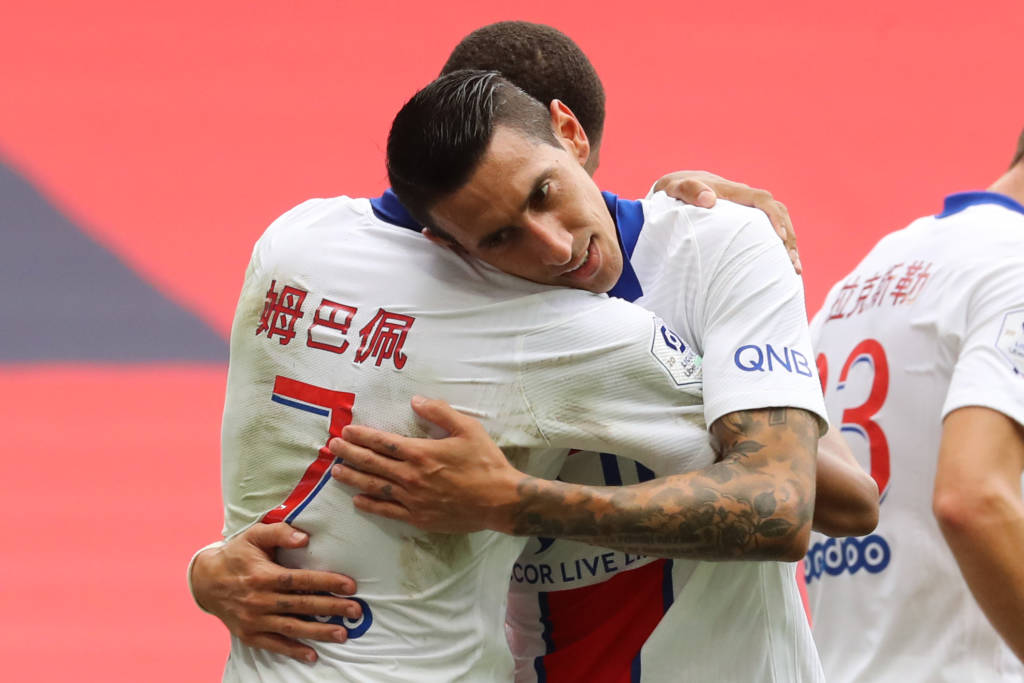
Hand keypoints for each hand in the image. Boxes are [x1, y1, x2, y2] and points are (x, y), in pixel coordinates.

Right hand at [191, 523, 360, 662]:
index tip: (350, 586)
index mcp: (264, 575)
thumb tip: (305, 537)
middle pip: (302, 605)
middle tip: (356, 611)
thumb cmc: (236, 554)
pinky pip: (274, 645)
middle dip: (332, 608)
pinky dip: (293, 651)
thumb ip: (280, 532)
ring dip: (318, 632)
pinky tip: (312, 655)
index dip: (327, 582)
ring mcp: (254, 620)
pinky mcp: (249, 634)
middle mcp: (260, 599)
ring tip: (343, 634)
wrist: (205, 581)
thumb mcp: (254, 535)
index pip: (301, 580)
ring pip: (292, 628)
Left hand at [329, 396, 524, 533]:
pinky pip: (389, 512)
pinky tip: (359, 501)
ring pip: (375, 487)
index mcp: (421, 453)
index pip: (383, 443)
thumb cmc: (486, 463)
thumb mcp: (468, 429)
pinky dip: (372, 506)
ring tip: (336, 473)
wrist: (500, 501)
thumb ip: (440, 413)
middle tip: (332, 448)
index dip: (362, 436)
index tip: (346, 431)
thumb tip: (415, 401)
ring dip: (354, 479)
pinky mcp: (419, 517)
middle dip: (350, 454)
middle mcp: (411, 476)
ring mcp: (413, 499)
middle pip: (372, 464)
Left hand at [653, 170, 800, 272]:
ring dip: (789, 244)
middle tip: (792, 263)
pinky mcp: (746, 220)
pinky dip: (778, 246)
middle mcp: (745, 199)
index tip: (780, 238)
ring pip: (778, 222)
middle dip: (789, 237)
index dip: (774, 218)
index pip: (762, 200)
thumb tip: (710, 200)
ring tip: (794, 269)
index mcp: (733, 192)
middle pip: (778, 212)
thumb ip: (690, 191)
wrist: (678, 186)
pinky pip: (768, 230)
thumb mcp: (676, 188)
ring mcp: (748, 210)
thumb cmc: (676, 190)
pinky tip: (782, 266)